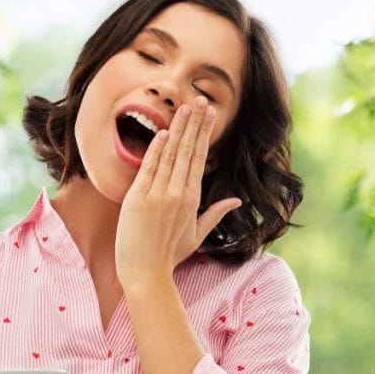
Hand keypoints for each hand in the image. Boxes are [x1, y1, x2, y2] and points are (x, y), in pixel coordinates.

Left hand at [115, 96, 242, 282]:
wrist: (145, 273)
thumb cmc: (169, 255)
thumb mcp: (197, 234)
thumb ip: (216, 213)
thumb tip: (236, 200)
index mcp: (192, 200)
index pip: (199, 158)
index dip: (203, 133)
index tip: (208, 114)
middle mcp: (178, 194)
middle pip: (188, 151)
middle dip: (195, 123)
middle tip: (201, 100)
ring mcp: (158, 195)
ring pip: (170, 155)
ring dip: (178, 129)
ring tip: (186, 107)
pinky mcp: (138, 199)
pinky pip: (149, 168)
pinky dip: (156, 149)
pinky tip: (164, 131)